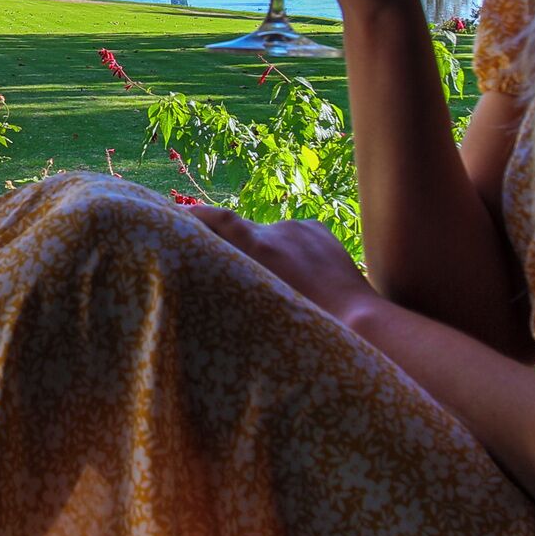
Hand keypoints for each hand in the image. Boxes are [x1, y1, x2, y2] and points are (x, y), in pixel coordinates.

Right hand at [189, 204, 385, 331]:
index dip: (196, 214)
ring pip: (271, 238)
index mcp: (259, 247)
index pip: (220, 220)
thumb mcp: (261, 305)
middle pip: (245, 235)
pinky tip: (306, 276)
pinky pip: (296, 236)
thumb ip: (239, 282)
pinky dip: (293, 252)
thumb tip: (226, 274)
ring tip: (287, 286)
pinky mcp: (318, 228)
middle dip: (240, 251)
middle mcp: (277, 230)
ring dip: (271, 256)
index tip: (176, 212)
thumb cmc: (305, 323)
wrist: (358, 318)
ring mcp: (300, 227)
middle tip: (243, 274)